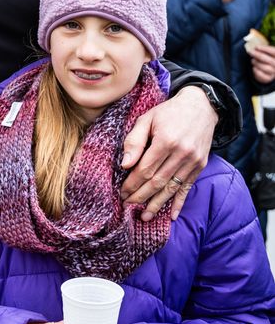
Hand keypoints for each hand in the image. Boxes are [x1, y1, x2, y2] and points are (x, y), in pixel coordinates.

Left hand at [120, 86, 213, 220]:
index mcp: (166, 141)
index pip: (145, 169)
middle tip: (127, 205)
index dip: (132, 183)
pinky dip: (179, 202)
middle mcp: (181, 153)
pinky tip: (171, 215)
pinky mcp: (200, 166)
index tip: (122, 192)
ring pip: (171, 188)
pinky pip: (188, 187)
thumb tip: (125, 164)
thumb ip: (134, 141)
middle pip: (157, 181)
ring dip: (157, 204)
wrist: (200, 107)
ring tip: (144, 216)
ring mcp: (193, 161)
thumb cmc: (168, 112)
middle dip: (140, 196)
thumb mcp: (147, 119)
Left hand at [250, 43, 274, 83]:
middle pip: (269, 60)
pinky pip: (261, 75)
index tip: (256, 47)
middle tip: (250, 52)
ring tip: (253, 60)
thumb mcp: (266, 53)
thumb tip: (253, 46)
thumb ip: (262, 49)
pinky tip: (254, 67)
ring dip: (257, 63)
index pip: (274, 52)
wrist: (266, 71)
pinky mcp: (268, 78)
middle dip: (258, 55)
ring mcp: (274, 72)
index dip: (266, 49)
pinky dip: (256, 70)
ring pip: (265, 68)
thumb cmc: (265, 59)